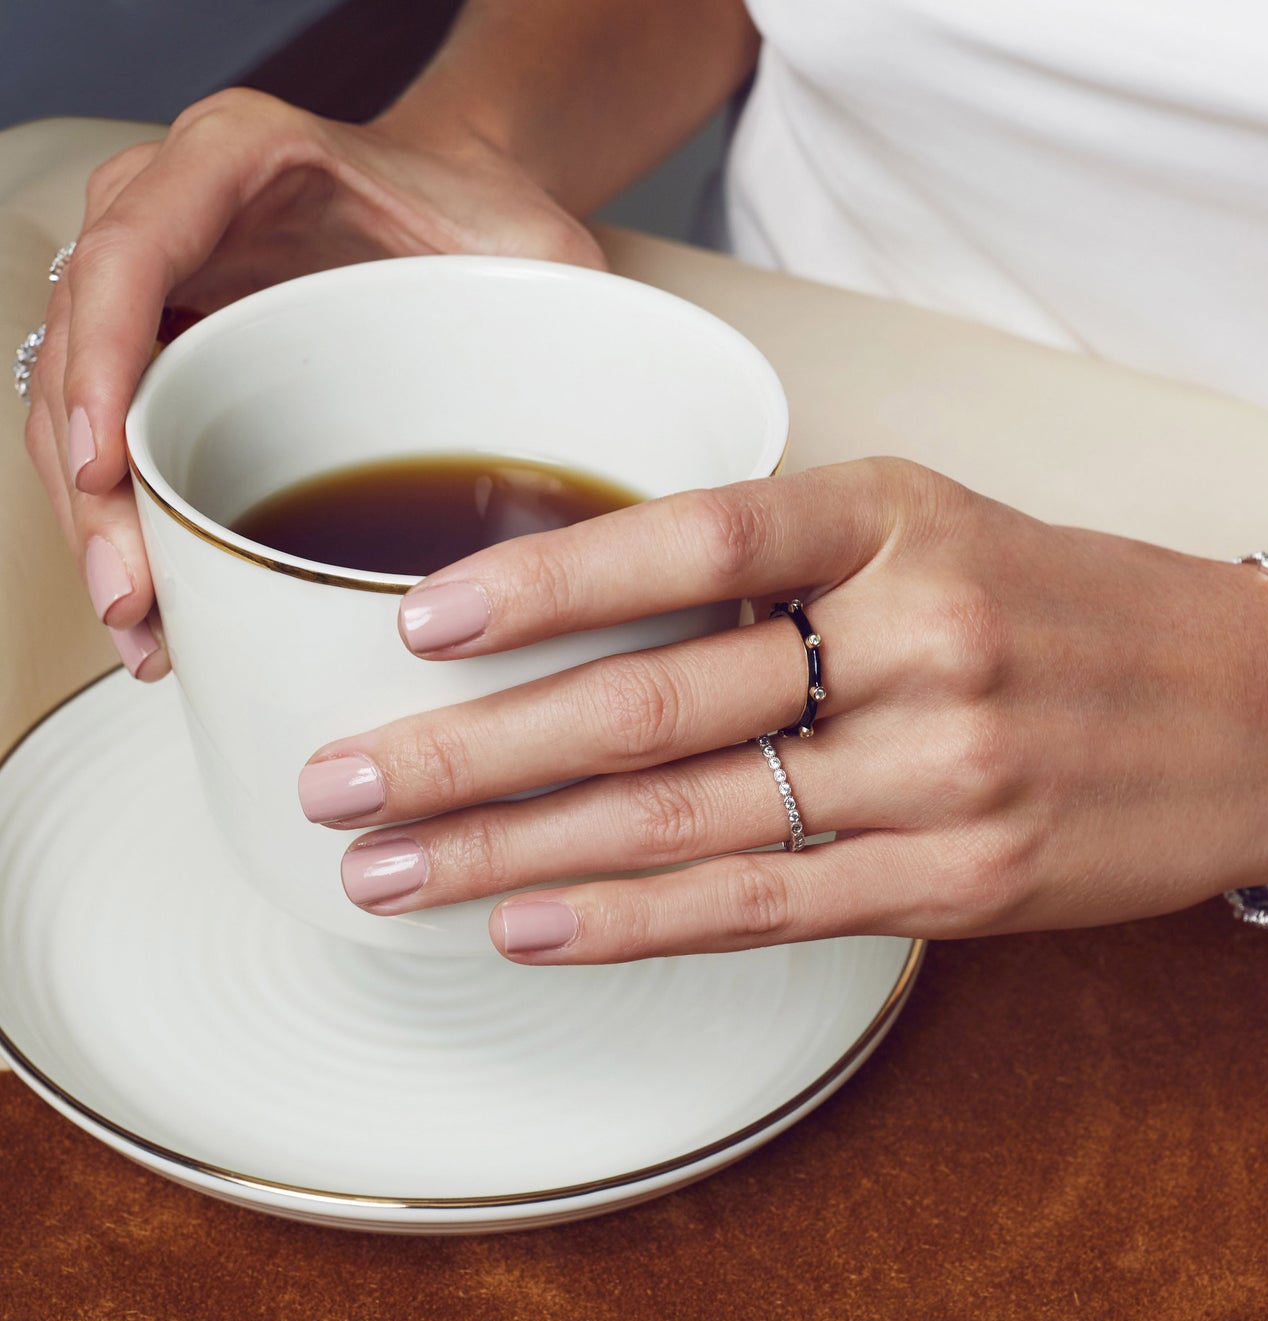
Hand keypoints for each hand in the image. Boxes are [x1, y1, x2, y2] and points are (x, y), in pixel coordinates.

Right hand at [23, 87, 603, 680]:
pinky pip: (121, 431)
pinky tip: (162, 605)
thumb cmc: (493, 220)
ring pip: (79, 403)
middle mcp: (175, 213)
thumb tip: (602, 453)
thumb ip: (555, 313)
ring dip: (97, 523)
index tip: (107, 469)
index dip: (103, 363)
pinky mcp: (172, 348)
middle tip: (133, 599)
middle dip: (90, 487)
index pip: (134, 252)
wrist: (465, 207)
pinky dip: (130, 521)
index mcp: (243, 159)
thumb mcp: (540, 252)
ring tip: (145, 629)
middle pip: (82, 345)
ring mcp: (163, 284)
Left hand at [298, 456, 1267, 961]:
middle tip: (338, 782)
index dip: (546, 580)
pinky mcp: (960, 882)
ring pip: (687, 820)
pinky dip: (633, 922)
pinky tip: (530, 927)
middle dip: (472, 753)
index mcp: (900, 520)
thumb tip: (601, 628)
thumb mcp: (938, 534)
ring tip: (390, 870)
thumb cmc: (1069, 609)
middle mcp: (920, 639)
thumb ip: (787, 575)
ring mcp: (942, 770)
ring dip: (516, 855)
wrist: (1247, 710)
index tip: (416, 627)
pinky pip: (765, 904)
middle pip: (654, 701)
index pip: (698, 535)